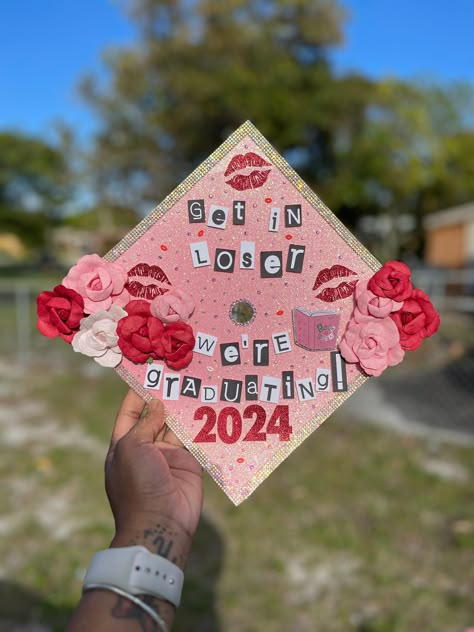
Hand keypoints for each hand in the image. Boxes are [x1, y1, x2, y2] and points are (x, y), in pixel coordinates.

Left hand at [105, 390, 202, 548]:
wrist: (160, 523)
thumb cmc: (138, 485)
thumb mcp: (132, 449)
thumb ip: (145, 424)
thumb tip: (157, 404)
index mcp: (124, 446)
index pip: (129, 414)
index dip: (136, 395)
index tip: (147, 374)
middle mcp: (145, 449)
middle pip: (154, 417)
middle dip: (164, 398)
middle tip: (178, 375)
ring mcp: (167, 457)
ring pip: (176, 427)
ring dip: (183, 410)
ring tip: (194, 386)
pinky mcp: (188, 464)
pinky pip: (194, 440)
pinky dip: (199, 426)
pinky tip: (207, 408)